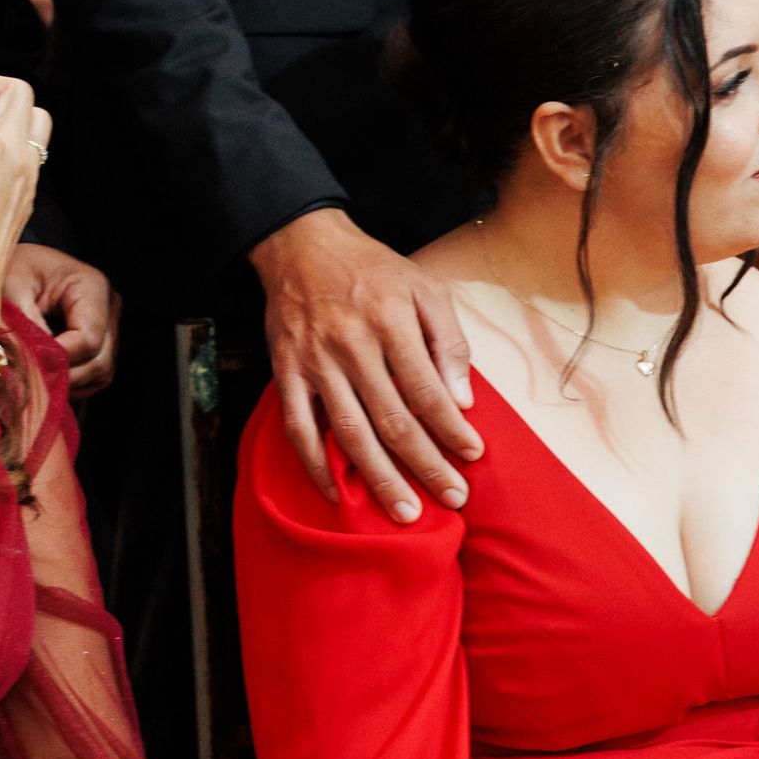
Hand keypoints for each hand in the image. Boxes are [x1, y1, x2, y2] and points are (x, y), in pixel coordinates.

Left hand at [3, 243, 119, 397]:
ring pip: (100, 374)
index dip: (60, 359)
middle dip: (64, 377)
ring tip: (34, 382)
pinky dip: (71, 383)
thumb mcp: (11, 288)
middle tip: (28, 383)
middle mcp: (108, 307)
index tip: (27, 366)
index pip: (89, 339)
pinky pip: (94, 376)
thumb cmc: (13, 268)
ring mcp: (108, 327)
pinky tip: (45, 378)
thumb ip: (25, 325)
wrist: (16, 263)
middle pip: (100, 362)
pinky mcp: (99, 343)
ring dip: (68, 384)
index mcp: (92, 287)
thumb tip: (34, 364)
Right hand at [250, 208, 481, 522]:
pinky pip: (298, 426)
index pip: (427, 390)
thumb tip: (462, 400)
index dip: (451, 429)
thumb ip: (449, 341)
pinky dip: (314, 464)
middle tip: (452, 499)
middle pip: (392, 419)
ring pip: (349, 431)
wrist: (302, 246)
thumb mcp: (425, 288)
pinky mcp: (286, 371)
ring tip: (405, 511)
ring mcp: (314, 362)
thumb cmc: (372, 270)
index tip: (472, 456)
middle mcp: (351, 345)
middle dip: (425, 465)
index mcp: (390, 322)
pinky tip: (335, 492)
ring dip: (378, 476)